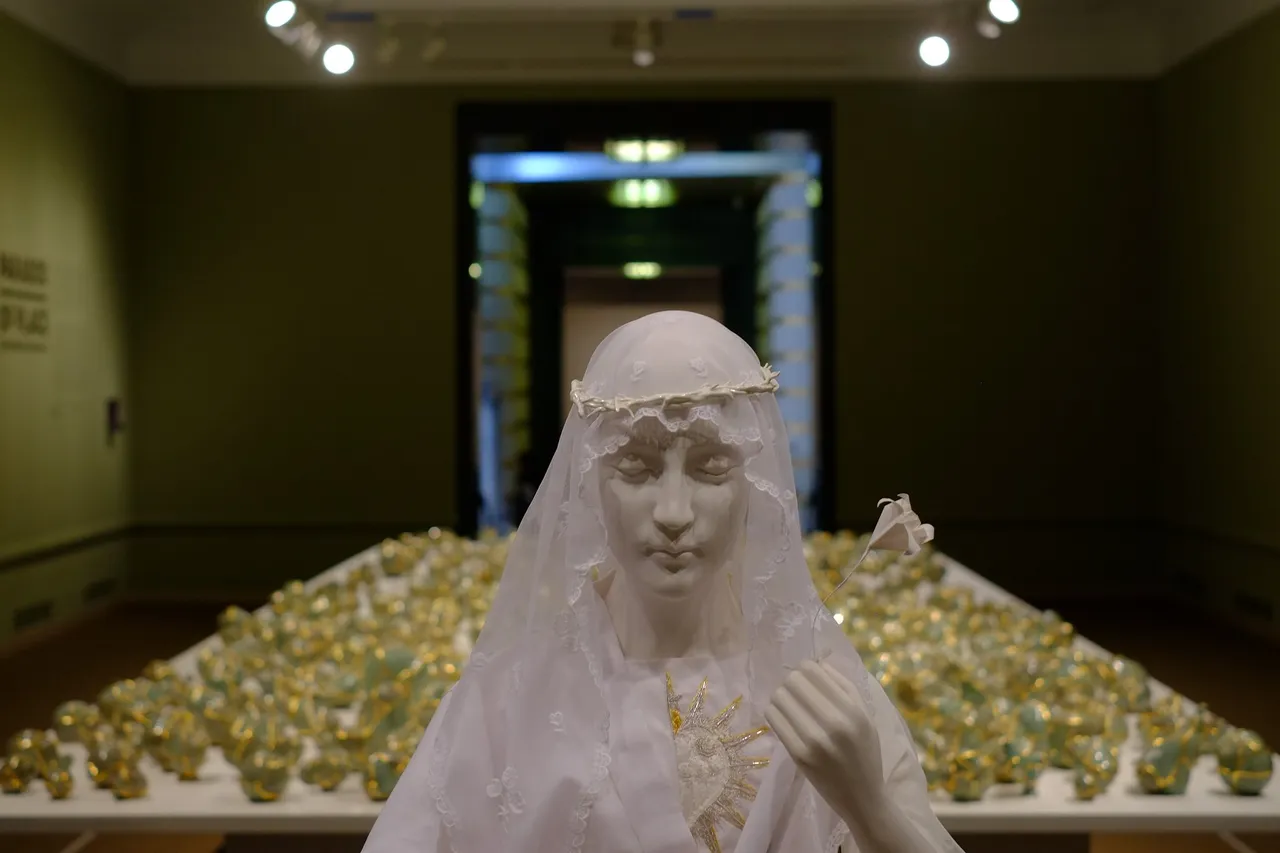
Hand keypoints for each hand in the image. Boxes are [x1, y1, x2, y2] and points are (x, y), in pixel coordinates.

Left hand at [765, 661, 888, 833]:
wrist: (863, 798)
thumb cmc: (865, 753)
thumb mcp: (865, 716)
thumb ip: (843, 686)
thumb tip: (816, 663)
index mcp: (853, 709)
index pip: (812, 671)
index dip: (805, 670)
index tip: (807, 681)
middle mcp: (834, 722)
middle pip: (793, 681)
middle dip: (791, 683)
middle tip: (797, 695)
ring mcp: (813, 740)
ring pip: (779, 697)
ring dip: (781, 698)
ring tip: (790, 707)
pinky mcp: (798, 755)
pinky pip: (774, 719)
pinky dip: (775, 713)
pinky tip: (785, 719)